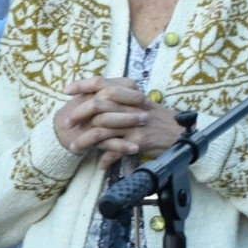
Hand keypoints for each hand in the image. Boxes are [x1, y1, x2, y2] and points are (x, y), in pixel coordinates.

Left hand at [55, 77, 180, 160]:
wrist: (181, 133)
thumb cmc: (157, 118)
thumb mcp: (139, 102)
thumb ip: (119, 99)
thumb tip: (93, 99)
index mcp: (130, 92)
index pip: (102, 83)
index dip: (82, 85)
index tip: (66, 91)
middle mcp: (132, 105)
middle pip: (98, 105)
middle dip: (78, 114)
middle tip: (67, 124)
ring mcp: (135, 123)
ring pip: (102, 130)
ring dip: (85, 141)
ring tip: (74, 148)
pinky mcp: (139, 141)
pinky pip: (116, 150)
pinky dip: (106, 158)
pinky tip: (100, 164)